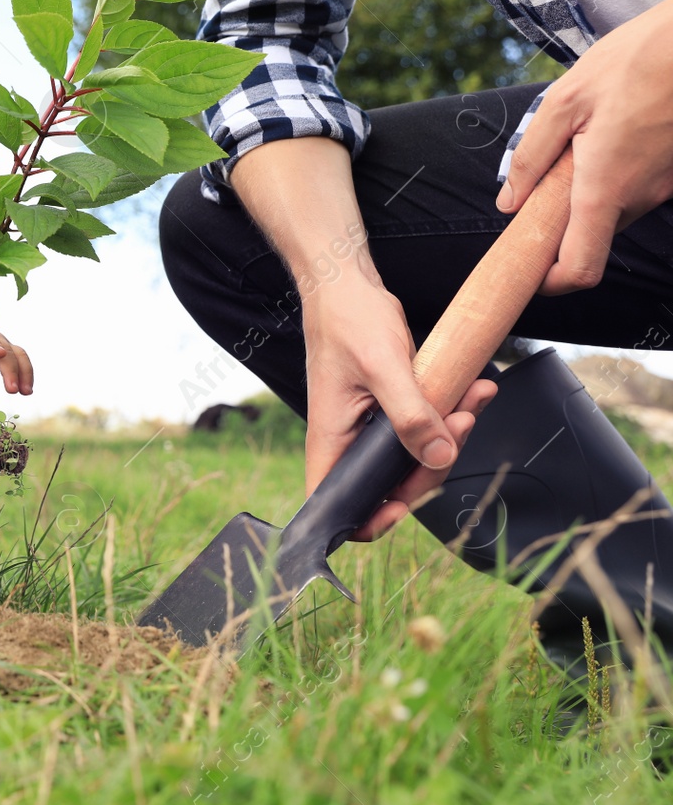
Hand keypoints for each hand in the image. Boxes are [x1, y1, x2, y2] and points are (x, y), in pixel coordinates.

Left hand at [0, 327, 34, 393]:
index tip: (1, 353)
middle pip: (8, 352)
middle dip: (13, 370)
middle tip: (13, 390)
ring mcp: (3, 346)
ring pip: (19, 356)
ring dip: (25, 373)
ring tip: (26, 392)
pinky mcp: (6, 355)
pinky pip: (19, 363)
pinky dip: (24, 375)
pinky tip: (26, 390)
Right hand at [304, 277, 497, 539]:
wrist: (348, 286)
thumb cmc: (350, 320)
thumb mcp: (384, 367)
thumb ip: (410, 415)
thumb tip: (438, 456)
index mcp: (331, 436)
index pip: (333, 501)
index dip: (366, 519)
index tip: (401, 507)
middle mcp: (347, 437)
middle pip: (388, 484)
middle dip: (431, 465)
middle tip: (458, 428)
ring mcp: (369, 424)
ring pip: (413, 455)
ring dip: (450, 434)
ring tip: (472, 400)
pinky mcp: (390, 408)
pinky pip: (423, 427)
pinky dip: (450, 414)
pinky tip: (471, 391)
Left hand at [499, 0, 672, 293]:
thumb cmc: (633, 62)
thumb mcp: (564, 101)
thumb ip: (531, 158)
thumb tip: (508, 202)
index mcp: (605, 187)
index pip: (581, 267)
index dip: (552, 282)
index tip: (531, 272)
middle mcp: (641, 196)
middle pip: (594, 237)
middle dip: (565, 223)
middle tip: (545, 185)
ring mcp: (666, 186)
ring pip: (617, 211)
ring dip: (592, 194)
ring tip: (584, 145)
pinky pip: (641, 188)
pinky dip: (619, 175)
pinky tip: (614, 135)